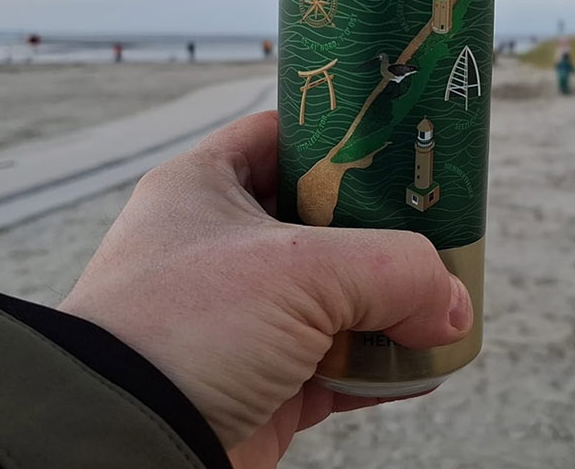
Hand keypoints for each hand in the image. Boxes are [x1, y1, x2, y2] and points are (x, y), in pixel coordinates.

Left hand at [59, 111, 473, 467]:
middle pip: (323, 222)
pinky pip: (336, 367)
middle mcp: (219, 247)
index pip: (285, 136)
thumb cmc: (181, 328)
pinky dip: (379, 369)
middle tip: (441, 230)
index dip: (344, 135)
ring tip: (445, 306)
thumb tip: (451, 307)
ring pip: (335, 299)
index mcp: (205, 187)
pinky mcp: (259, 384)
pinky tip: (422, 369)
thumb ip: (395, 270)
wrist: (124, 440)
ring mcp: (239, 319)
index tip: (404, 143)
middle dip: (384, 233)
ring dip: (390, 308)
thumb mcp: (300, 271)